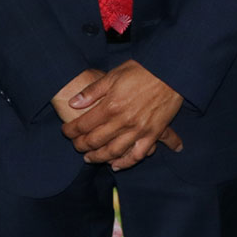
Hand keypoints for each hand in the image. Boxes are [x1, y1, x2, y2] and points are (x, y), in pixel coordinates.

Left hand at [59, 60, 184, 169]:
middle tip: (76, 146)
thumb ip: (92, 91)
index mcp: (110, 106)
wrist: (170, 72)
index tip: (66, 132)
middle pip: (95, 141)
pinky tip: (116, 165)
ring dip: (98, 158)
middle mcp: (122, 121)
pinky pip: (137, 155)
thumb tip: (74, 102)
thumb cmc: (142, 70)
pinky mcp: (152, 134)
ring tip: (90, 158)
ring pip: (113, 152)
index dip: (70, 131)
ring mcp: (138, 130)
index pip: (83, 125)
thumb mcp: (113, 75)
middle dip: (81, 146)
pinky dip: (125, 163)